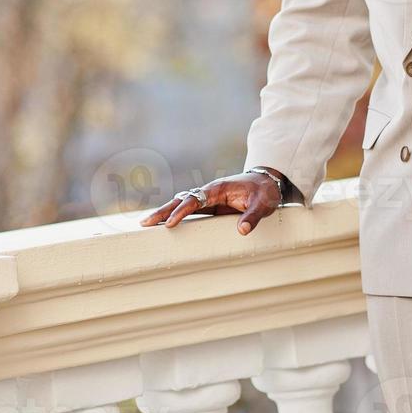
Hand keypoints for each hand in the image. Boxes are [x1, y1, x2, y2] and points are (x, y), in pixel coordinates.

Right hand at [138, 170, 284, 235]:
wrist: (266, 182)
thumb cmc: (264, 191)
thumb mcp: (263, 203)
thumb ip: (253, 216)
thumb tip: (242, 230)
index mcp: (218, 189)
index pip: (195, 200)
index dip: (182, 211)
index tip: (171, 223)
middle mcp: (208, 192)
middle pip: (181, 200)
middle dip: (163, 211)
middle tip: (145, 222)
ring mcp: (207, 199)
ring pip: (181, 204)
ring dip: (164, 213)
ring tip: (146, 224)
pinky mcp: (209, 206)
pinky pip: (188, 210)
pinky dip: (174, 215)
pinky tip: (163, 224)